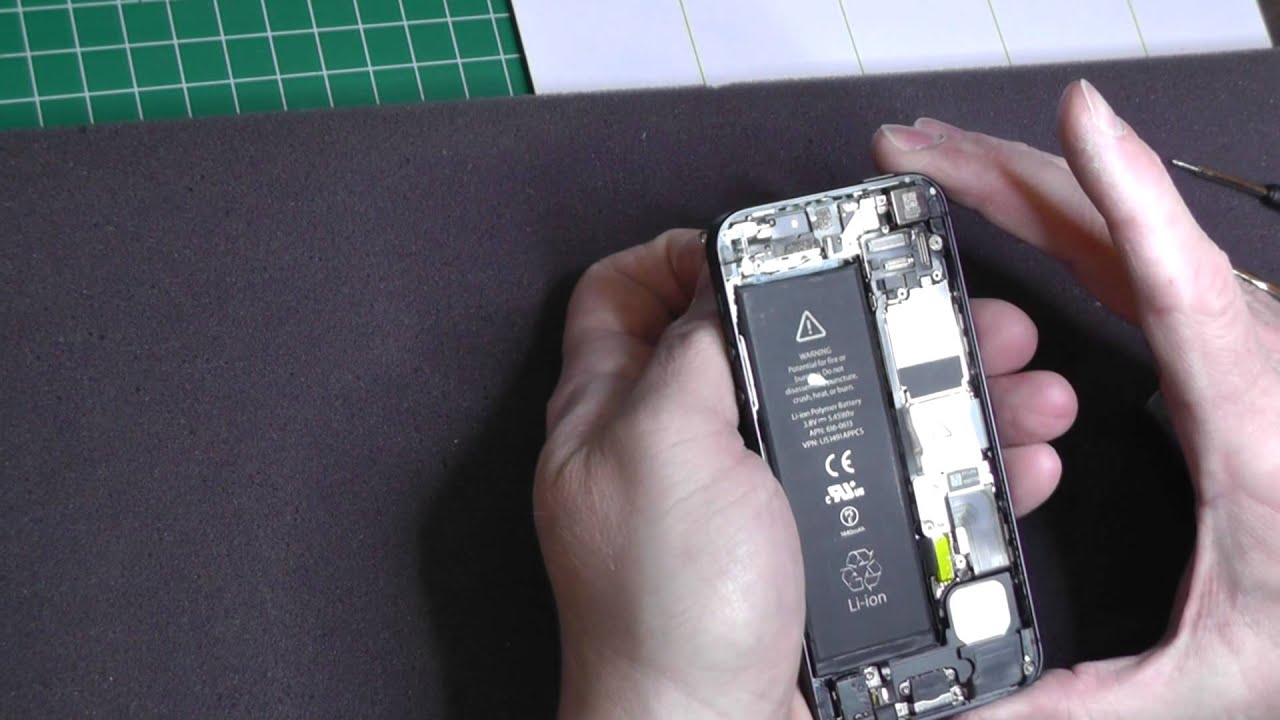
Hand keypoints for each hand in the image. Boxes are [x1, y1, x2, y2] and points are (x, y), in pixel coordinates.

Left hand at [534, 230, 1076, 717]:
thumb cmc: (668, 605)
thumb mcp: (665, 443)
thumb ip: (693, 350)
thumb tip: (724, 283)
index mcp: (614, 409)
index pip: (624, 291)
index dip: (687, 253)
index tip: (776, 248)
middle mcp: (678, 447)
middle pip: (770, 344)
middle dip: (865, 318)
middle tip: (944, 307)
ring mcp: (751, 501)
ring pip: (849, 412)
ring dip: (936, 386)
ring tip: (1016, 380)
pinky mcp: (812, 550)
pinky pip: (890, 485)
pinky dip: (954, 465)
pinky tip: (1012, 458)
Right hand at [872, 80, 1279, 718]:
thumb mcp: (1211, 685)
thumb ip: (1086, 708)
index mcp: (1246, 429)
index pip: (1179, 288)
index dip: (1127, 196)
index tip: (1077, 119)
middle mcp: (1237, 366)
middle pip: (1119, 236)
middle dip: (1008, 175)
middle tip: (911, 151)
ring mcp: (1222, 349)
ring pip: (1117, 235)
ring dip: (1023, 187)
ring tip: (935, 166)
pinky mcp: (1205, 354)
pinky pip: (1122, 260)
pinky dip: (1058, 219)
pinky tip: (1012, 211)